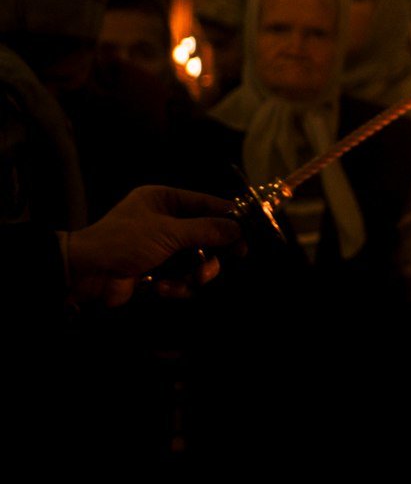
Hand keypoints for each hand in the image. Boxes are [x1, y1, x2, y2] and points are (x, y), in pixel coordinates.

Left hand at [68, 186, 242, 306]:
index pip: (206, 204)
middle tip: (230, 261)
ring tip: (193, 281)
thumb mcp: (168, 232)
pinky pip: (181, 277)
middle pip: (205, 235)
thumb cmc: (123, 240)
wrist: (85, 274)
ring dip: (195, 273)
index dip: (228, 218)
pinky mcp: (156, 271)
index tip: (247, 233)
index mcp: (164, 200)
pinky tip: (163, 288)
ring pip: (196, 259)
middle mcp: (164, 220)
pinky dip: (177, 286)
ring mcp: (160, 247)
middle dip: (212, 253)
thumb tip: (239, 229)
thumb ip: (207, 230)